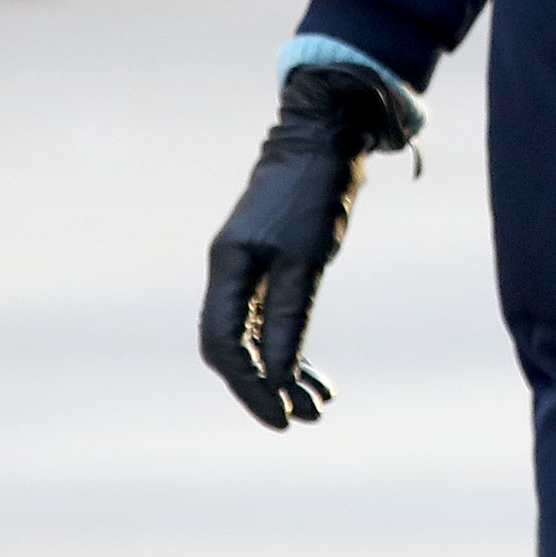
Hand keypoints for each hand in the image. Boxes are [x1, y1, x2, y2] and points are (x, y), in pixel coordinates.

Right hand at [200, 63, 417, 429]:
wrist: (330, 136)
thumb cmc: (315, 191)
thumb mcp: (307, 259)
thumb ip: (292, 317)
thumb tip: (282, 379)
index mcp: (227, 269)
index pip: (225, 346)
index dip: (249, 387)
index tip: (280, 419)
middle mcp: (231, 274)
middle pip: (237, 350)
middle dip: (267, 387)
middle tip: (303, 420)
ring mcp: (251, 269)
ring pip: (259, 338)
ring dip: (286, 373)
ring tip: (321, 406)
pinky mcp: (276, 264)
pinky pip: (276, 320)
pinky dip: (295, 348)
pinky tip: (317, 376)